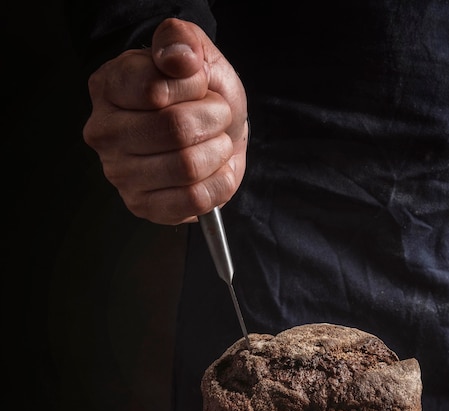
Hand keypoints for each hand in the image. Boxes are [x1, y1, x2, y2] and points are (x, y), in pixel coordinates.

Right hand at [83, 18, 247, 224]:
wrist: (214, 131)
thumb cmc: (200, 96)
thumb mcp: (195, 55)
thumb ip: (182, 41)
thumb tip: (179, 59)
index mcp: (108, 88)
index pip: (157, 90)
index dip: (195, 86)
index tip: (200, 86)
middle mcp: (105, 133)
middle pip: (176, 130)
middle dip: (214, 120)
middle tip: (217, 116)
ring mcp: (121, 175)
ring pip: (188, 167)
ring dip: (219, 153)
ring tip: (215, 143)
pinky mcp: (144, 207)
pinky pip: (195, 200)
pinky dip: (219, 184)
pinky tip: (215, 171)